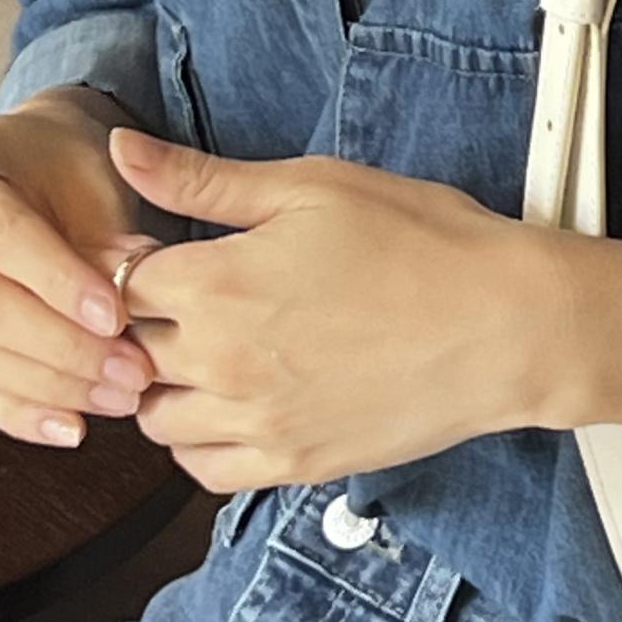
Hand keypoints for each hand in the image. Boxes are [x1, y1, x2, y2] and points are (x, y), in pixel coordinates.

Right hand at [0, 88, 161, 447]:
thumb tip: (128, 300)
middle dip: (61, 349)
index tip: (118, 319)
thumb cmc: (67, 170)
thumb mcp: (98, 179)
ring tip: (118, 399)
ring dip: (49, 388)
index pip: (1, 236)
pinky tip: (70, 426)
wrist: (25, 170)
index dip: (60, 284)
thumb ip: (108, 239)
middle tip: (130, 374)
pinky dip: (18, 412)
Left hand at [103, 129, 562, 490]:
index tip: (166, 256)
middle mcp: (220, 361)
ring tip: (210, 355)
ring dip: (165, 386)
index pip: (116, 283)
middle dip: (146, 325)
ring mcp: (254, 421)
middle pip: (128, 352)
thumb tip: (122, 150)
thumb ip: (203, 180)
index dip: (135, 263)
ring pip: (154, 418)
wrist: (506, 325)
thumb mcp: (310, 187)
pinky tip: (229, 406)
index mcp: (215, 283)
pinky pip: (203, 470)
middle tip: (194, 302)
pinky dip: (199, 442)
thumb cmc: (423, 244)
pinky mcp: (292, 463)